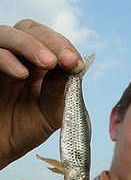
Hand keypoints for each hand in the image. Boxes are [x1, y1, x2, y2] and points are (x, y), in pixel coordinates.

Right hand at [0, 19, 83, 168]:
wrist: (3, 148)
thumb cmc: (28, 129)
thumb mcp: (52, 112)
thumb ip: (61, 90)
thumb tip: (74, 65)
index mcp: (40, 67)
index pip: (51, 43)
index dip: (63, 47)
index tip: (75, 62)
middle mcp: (19, 59)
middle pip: (30, 30)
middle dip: (50, 41)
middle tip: (65, 59)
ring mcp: (0, 63)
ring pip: (8, 34)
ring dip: (30, 45)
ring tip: (48, 63)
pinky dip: (5, 57)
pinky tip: (22, 74)